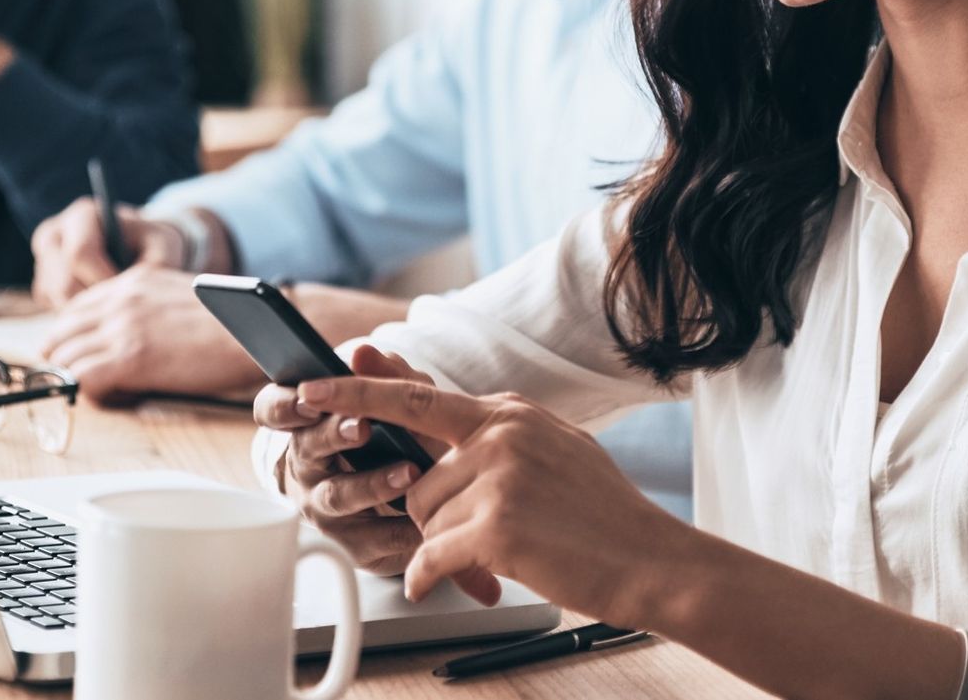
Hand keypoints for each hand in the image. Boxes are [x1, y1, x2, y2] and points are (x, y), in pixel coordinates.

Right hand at [30, 196, 182, 307]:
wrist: (137, 249)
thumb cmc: (151, 244)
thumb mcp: (164, 246)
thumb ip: (156, 264)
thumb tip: (134, 290)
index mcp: (82, 217)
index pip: (80, 254)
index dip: (104, 281)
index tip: (128, 295)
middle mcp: (54, 235)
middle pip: (63, 283)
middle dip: (94, 304)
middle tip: (122, 310)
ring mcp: (42, 262)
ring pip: (56, 300)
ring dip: (86, 314)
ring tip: (114, 308)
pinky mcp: (41, 285)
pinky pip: (53, 310)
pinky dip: (77, 317)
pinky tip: (100, 308)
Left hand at [40, 265, 261, 402]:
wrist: (258, 334)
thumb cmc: (231, 325)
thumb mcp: (177, 298)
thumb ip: (144, 308)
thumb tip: (123, 334)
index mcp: (132, 281)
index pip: (73, 308)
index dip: (68, 336)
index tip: (73, 355)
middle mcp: (121, 299)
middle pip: (59, 332)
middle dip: (60, 358)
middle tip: (72, 380)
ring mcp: (123, 327)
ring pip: (65, 357)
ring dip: (74, 378)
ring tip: (96, 392)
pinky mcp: (130, 358)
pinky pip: (82, 379)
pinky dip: (89, 393)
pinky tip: (112, 397)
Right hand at [254, 345, 497, 595]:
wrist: (418, 491)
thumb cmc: (395, 433)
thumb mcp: (397, 399)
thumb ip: (385, 374)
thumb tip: (363, 352)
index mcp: (306, 423)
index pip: (274, 410)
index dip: (284, 405)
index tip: (307, 397)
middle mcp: (308, 466)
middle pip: (308, 450)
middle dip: (333, 436)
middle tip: (361, 426)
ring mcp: (326, 509)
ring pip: (339, 497)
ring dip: (372, 483)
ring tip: (408, 472)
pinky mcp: (355, 545)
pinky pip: (375, 539)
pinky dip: (404, 527)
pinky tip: (430, 518)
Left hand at [292, 372, 687, 627]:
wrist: (652, 559)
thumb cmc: (603, 515)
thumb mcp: (552, 450)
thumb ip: (494, 436)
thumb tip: (439, 438)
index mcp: (508, 412)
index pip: (418, 393)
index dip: (360, 390)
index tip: (315, 385)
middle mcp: (499, 433)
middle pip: (415, 472)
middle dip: (424, 508)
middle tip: (456, 522)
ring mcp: (496, 476)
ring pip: (422, 517)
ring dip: (446, 544)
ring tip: (501, 550)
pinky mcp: (495, 526)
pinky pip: (431, 556)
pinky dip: (430, 577)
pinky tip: (443, 582)